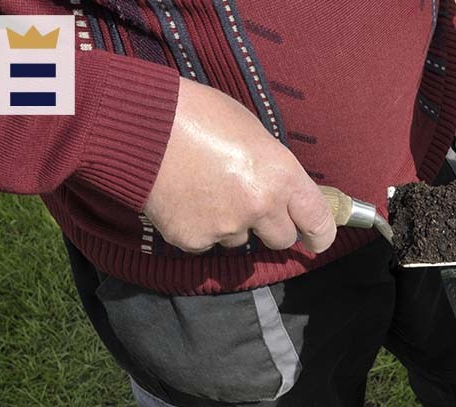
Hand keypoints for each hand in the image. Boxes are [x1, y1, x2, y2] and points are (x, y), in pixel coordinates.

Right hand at [144, 77, 335, 252]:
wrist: (136, 125)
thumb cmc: (196, 115)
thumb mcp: (252, 131)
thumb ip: (273, 167)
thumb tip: (281, 189)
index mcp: (282, 175)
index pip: (318, 222)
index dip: (320, 235)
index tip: (315, 239)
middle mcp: (260, 206)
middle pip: (281, 238)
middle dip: (271, 226)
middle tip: (250, 203)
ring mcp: (226, 226)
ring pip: (240, 240)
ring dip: (231, 224)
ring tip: (205, 189)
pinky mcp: (192, 239)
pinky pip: (206, 243)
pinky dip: (198, 227)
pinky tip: (183, 199)